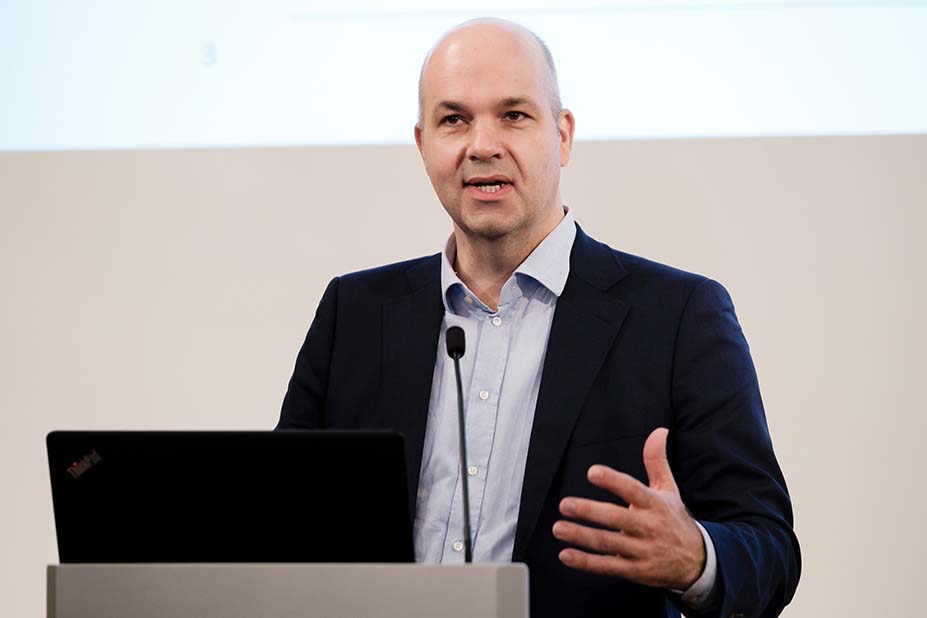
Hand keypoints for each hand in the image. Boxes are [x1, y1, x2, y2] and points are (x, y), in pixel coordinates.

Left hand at [552, 427, 705, 589]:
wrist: (697, 561)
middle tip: (565, 505)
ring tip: (559, 528)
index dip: (613, 481)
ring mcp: (642, 550)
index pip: (632, 489)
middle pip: (616, 518)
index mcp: (654, 504)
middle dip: (589, 511)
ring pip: (608, 543)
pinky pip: (608, 566)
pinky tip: (565, 554)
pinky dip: (586, 562)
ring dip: (581, 536)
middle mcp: (648, 527)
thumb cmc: (674, 519)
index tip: (592, 472)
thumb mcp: (669, 489)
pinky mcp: (635, 570)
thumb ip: (657, 460)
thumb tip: (659, 431)